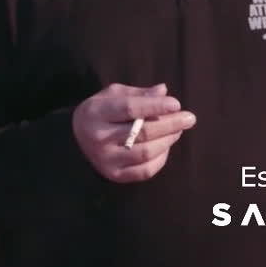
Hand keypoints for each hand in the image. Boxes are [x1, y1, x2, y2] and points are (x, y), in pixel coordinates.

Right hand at [71, 82, 195, 182]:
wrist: (76, 141)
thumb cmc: (100, 112)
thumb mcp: (113, 96)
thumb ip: (138, 94)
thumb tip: (163, 91)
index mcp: (96, 113)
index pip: (129, 109)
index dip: (155, 106)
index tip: (176, 104)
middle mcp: (99, 138)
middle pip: (141, 132)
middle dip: (170, 124)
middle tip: (189, 118)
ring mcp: (106, 160)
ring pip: (146, 152)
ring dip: (168, 140)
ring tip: (178, 130)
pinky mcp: (115, 175)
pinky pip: (146, 170)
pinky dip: (161, 158)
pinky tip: (166, 146)